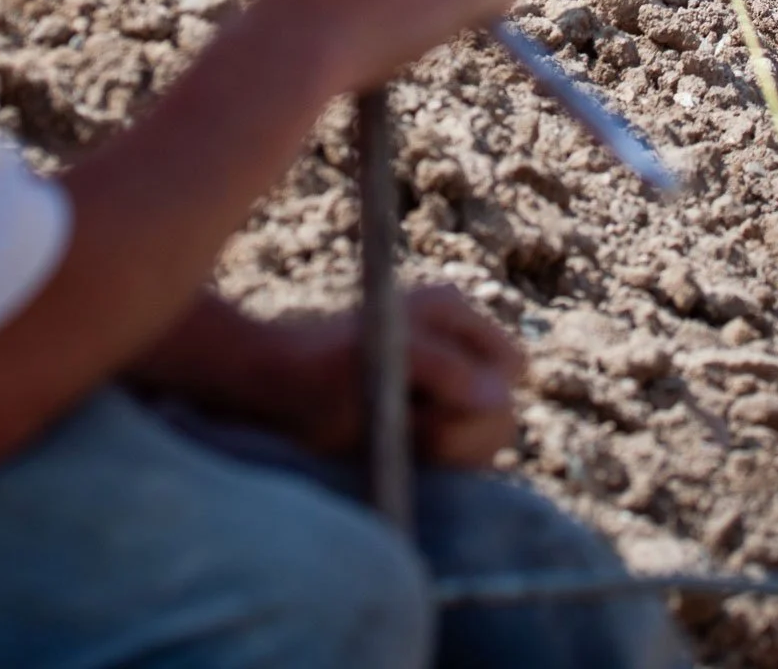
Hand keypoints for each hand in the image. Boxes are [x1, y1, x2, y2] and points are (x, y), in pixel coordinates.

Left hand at [250, 287, 522, 466]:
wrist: (268, 396)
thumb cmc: (315, 369)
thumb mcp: (380, 360)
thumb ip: (444, 370)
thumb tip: (501, 398)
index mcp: (453, 314)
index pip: (510, 368)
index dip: (482, 396)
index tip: (429, 405)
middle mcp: (457, 348)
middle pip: (502, 413)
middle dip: (459, 433)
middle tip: (406, 429)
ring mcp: (445, 388)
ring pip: (484, 443)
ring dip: (443, 452)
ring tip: (394, 437)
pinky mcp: (430, 425)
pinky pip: (459, 461)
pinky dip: (432, 465)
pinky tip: (394, 450)